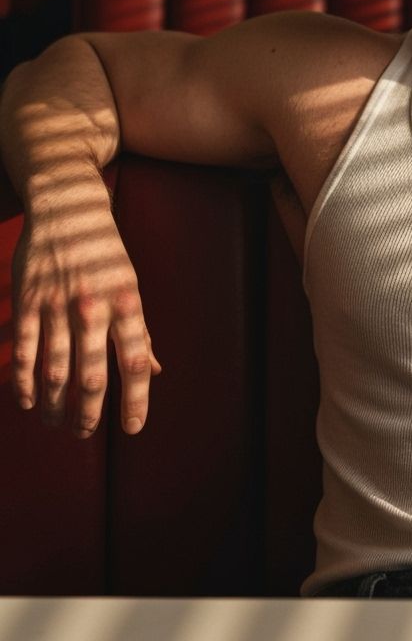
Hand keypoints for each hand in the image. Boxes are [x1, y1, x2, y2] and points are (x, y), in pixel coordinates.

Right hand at [11, 194, 160, 438]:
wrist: (69, 210)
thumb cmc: (106, 255)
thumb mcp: (131, 287)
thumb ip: (140, 330)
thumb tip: (155, 370)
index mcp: (127, 304)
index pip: (135, 361)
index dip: (136, 398)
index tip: (133, 428)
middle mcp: (94, 307)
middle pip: (91, 373)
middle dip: (89, 411)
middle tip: (86, 433)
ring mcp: (58, 305)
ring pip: (54, 369)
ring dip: (55, 403)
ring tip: (58, 423)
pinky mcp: (28, 301)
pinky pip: (25, 350)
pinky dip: (25, 380)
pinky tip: (30, 400)